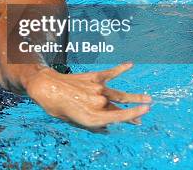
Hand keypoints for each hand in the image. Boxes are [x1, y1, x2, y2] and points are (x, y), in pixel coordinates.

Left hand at [25, 62, 151, 130]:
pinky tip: (130, 64)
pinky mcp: (93, 77)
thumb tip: (105, 128)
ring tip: (147, 97)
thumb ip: (91, 125)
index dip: (133, 115)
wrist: (45, 86)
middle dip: (132, 112)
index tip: (145, 112)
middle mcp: (98, 103)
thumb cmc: (55, 106)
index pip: (119, 117)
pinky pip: (110, 73)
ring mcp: (97, 89)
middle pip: (119, 108)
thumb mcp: (72, 122)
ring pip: (119, 94)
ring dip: (134, 96)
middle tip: (144, 114)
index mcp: (93, 117)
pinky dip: (120, 69)